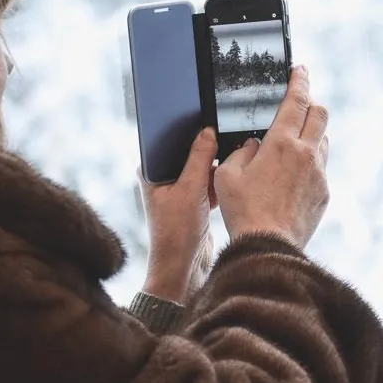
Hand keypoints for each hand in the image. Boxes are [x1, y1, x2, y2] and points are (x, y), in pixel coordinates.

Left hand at [140, 127, 218, 302]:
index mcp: (151, 171)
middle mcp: (163, 178)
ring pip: (202, 165)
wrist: (184, 269)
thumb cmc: (176, 234)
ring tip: (230, 160)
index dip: (184, 126)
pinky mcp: (195, 200)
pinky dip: (220, 180)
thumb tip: (208, 130)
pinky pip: (210, 181)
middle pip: (187, 151)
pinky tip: (232, 178)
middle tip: (224, 136)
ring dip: (215, 165)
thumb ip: (199, 158)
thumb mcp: (190, 190)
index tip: (202, 113)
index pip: (166, 139)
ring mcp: (180, 189)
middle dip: (206, 147)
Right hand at [215, 65, 330, 249]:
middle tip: (299, 102)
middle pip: (320, 114)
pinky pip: (320, 169)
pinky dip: (310, 163)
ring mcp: (319, 174)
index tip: (300, 69)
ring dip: (312, 134)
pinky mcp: (324, 193)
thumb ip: (241, 152)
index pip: (297, 100)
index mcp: (282, 143)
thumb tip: (253, 146)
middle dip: (311, 102)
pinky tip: (294, 176)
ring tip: (293, 142)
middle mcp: (306, 154)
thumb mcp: (228, 175)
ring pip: (323, 141)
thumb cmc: (243, 210)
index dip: (299, 80)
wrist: (268, 246)